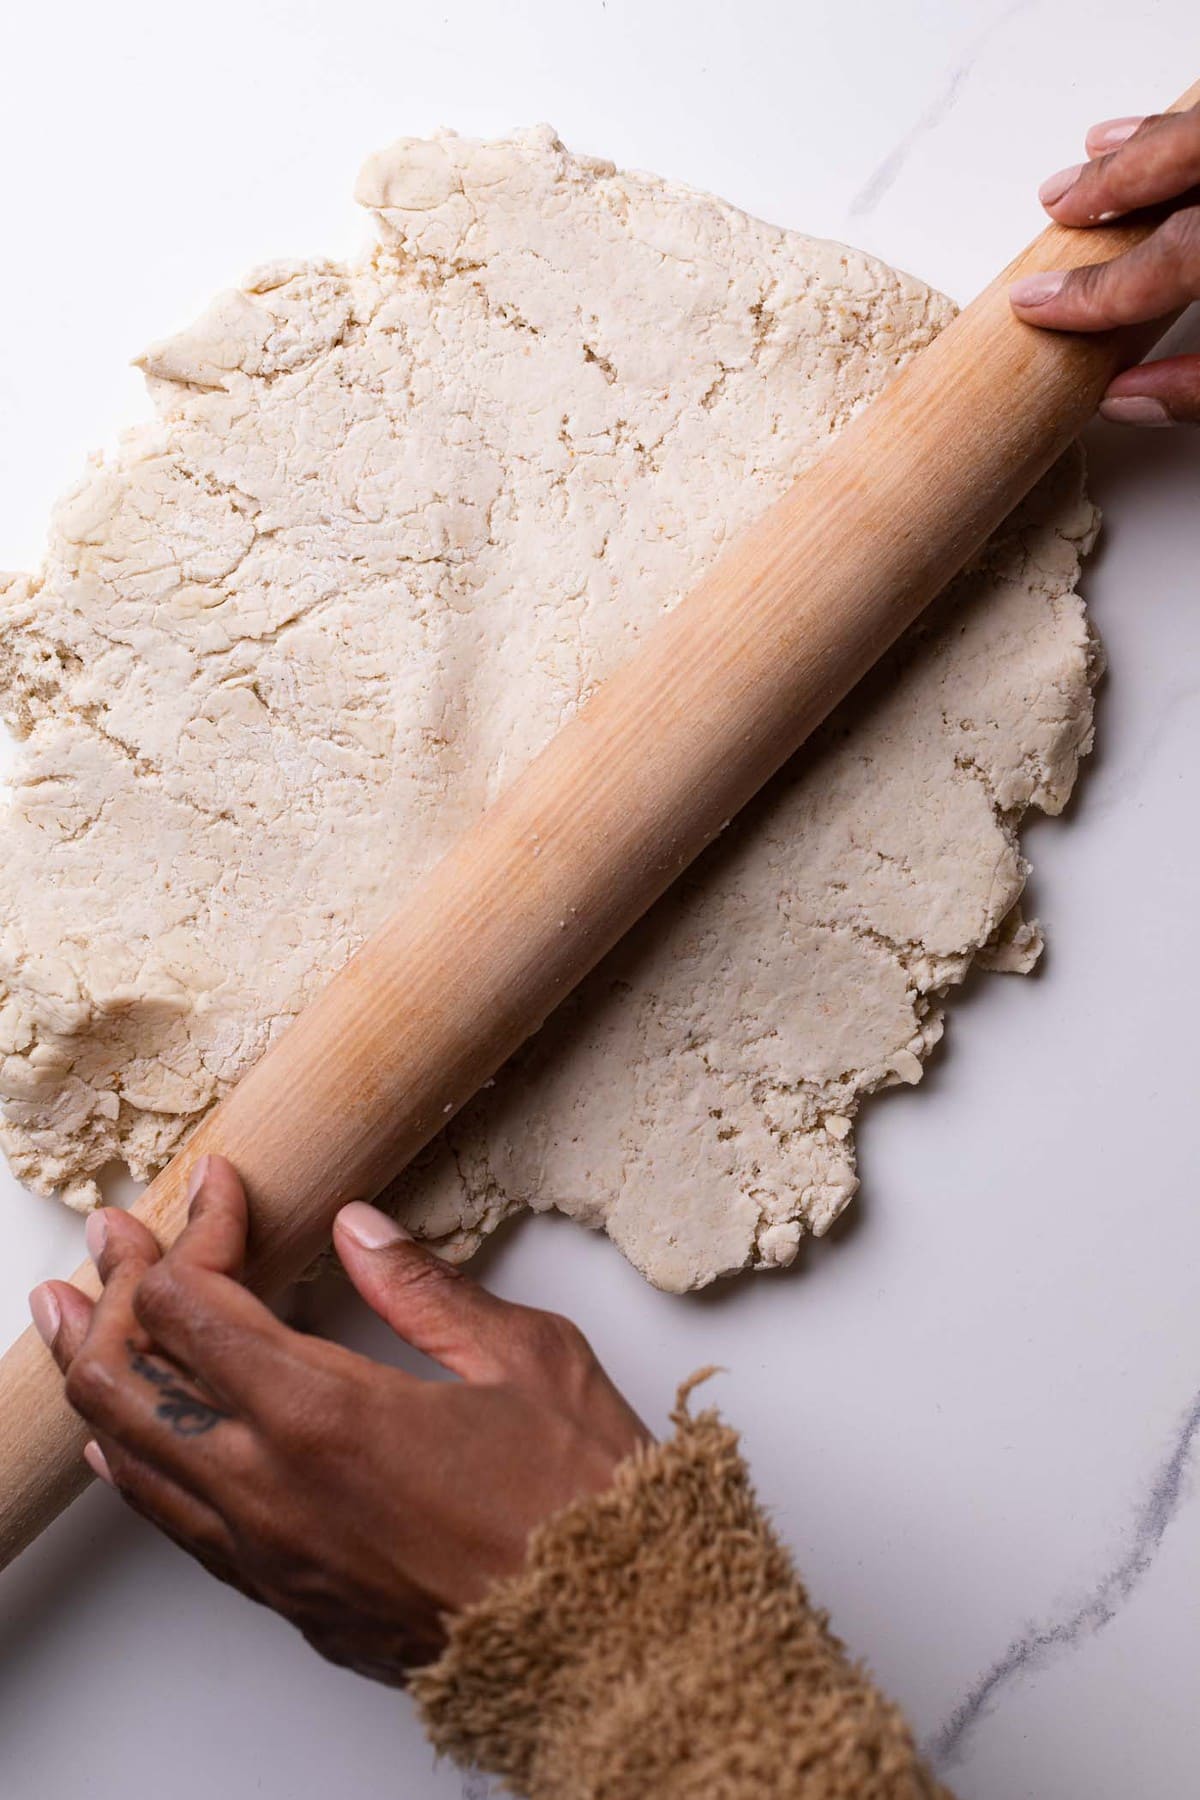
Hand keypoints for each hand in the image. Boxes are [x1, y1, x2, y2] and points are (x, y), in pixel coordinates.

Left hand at [28, 1158, 648, 1682]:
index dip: (191, 1232)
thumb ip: (424, 1288)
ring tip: (73, 1322)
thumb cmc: (581, 1507)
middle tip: (113, 1238)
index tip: (218, 1187)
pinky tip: (127, 1441)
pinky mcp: (287, 1598)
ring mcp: (270, 1553)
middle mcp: (272, 1490)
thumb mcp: (524, 1360)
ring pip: (133, 1456)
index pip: (194, 1305)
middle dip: (111, 1294)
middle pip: (129, 1378)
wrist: (611, 1645)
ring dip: (97, 1375)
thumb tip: (361, 1229)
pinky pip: (174, 1523)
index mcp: (325, 1414)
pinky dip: (136, 1462)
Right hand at [1010, 104, 1199, 423]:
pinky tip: (1162, 131)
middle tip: (1056, 205)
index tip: (1034, 305)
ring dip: (1149, 140)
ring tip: (1096, 150)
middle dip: (1113, 186)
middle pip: (1189, 164)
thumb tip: (1125, 398)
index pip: (1169, 260)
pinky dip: (1190, 125)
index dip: (1094, 289)